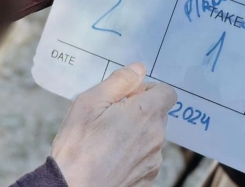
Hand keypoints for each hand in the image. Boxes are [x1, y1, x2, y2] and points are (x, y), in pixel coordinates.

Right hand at [52, 63, 176, 186]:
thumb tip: (139, 68)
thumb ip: (119, 82)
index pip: (167, 92)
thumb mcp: (89, 103)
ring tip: (107, 140)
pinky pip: (147, 156)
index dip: (148, 90)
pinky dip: (134, 153)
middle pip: (158, 113)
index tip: (127, 97)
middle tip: (111, 117)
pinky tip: (111, 157)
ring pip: (152, 135)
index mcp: (145, 113)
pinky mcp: (149, 177)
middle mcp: (156, 136)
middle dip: (139, 110)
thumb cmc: (77, 147)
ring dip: (136, 132)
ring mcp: (154, 159)